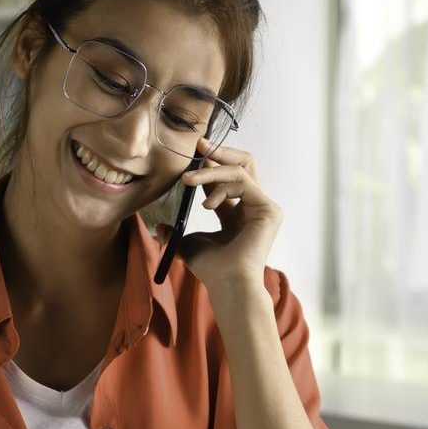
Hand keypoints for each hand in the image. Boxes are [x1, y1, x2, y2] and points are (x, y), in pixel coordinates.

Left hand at [156, 138, 281, 292]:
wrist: (227, 283)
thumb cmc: (211, 268)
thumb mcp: (188, 243)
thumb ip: (176, 232)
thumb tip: (159, 228)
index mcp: (237, 214)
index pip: (226, 179)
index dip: (209, 165)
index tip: (191, 154)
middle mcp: (253, 207)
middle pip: (243, 164)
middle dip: (220, 152)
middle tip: (198, 145)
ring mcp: (263, 207)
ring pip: (241, 169)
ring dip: (211, 170)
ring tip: (188, 181)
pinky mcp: (268, 209)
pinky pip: (243, 181)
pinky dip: (221, 184)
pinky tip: (206, 202)